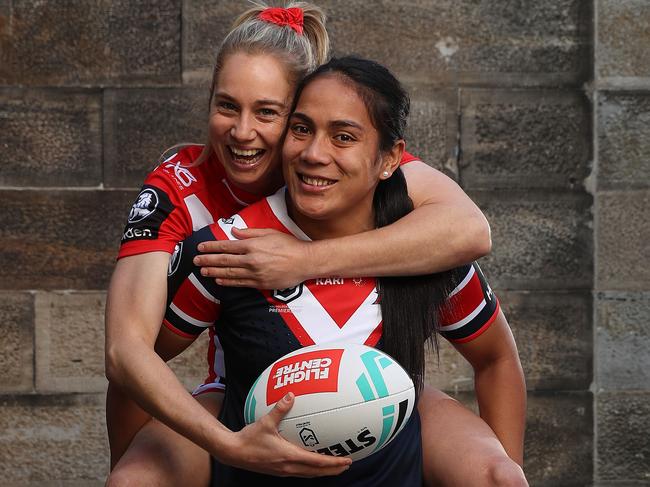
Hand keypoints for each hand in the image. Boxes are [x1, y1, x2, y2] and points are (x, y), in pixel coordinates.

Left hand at [193, 228, 311, 288]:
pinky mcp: (260, 284)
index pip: (226, 246)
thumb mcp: (269, 232)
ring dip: (214, 273)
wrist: (304, 262)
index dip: (211, 247)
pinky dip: (228, 282)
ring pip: (229, 274)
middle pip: (224, 261)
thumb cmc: (289, 244)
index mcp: (252, 245)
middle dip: (207, 261)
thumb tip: (234, 231)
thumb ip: (250, 232)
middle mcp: (251, 260)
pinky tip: (219, 281)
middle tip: (195, 261)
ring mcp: (255, 274)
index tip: (200, 248)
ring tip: (203, 272)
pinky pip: (240, 283)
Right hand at [219, 393, 351, 476]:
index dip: (333, 463)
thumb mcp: (265, 421)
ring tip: (334, 466)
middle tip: (347, 465)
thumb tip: (291, 395)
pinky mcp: (278, 470)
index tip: (347, 460)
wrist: (233, 452)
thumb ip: (280, 409)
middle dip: (333, 470)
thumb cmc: (249, 438)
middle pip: (317, 472)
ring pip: (309, 474)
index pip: (317, 462)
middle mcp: (288, 467)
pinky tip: (312, 463)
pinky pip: (300, 472)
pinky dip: (311, 469)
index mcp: (289, 456)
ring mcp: (283, 470)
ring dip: (323, 471)